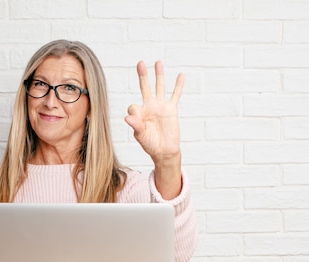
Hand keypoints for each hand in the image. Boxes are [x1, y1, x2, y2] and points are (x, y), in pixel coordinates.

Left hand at [125, 61, 184, 198]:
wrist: (164, 151)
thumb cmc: (150, 144)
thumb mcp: (140, 135)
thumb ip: (135, 125)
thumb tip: (127, 117)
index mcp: (139, 113)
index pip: (133, 106)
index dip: (134, 112)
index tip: (137, 120)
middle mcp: (149, 107)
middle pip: (145, 87)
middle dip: (142, 76)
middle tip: (140, 63)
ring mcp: (161, 107)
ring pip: (159, 87)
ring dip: (158, 75)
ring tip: (157, 62)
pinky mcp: (171, 109)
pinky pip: (175, 95)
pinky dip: (178, 85)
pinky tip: (181, 75)